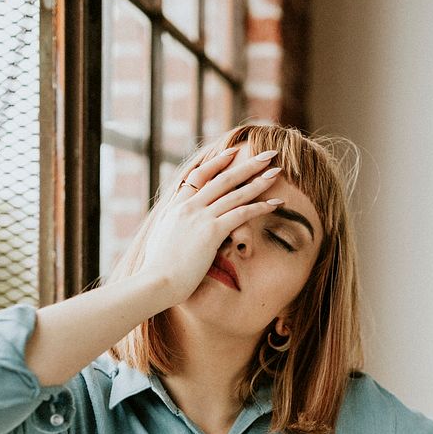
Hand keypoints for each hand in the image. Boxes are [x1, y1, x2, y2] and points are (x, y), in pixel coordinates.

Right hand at [140, 146, 283, 307]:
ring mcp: (200, 217)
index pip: (198, 175)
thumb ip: (171, 228)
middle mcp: (189, 207)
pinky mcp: (212, 232)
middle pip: (222, 178)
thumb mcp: (160, 241)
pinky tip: (276, 203)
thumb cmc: (156, 271)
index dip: (217, 162)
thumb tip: (173, 227)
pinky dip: (261, 206)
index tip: (233, 152)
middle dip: (247, 164)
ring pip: (235, 192)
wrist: (155, 282)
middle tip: (267, 154)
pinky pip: (241, 214)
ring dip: (259, 180)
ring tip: (277, 171)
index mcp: (176, 207)